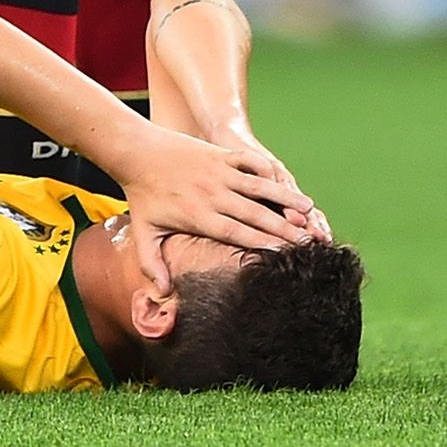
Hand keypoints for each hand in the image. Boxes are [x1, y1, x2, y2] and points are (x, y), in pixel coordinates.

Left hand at [116, 128, 314, 294]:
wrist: (137, 152)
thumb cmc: (142, 195)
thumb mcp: (144, 232)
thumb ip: (152, 264)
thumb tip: (161, 293)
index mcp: (198, 216)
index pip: (237, 233)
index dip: (262, 244)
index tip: (285, 255)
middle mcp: (212, 194)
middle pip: (255, 214)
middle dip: (283, 228)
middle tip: (308, 242)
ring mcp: (218, 172)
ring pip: (258, 187)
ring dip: (285, 198)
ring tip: (309, 211)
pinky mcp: (220, 155)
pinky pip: (249, 161)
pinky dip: (267, 171)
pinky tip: (285, 182)